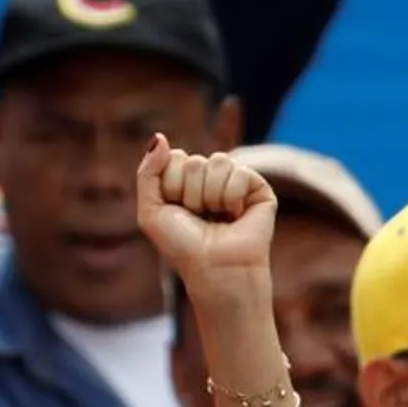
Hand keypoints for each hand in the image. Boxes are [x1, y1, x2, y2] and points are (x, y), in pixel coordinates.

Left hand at [136, 133, 276, 286]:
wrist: (213, 269)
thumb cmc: (181, 245)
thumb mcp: (150, 210)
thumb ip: (148, 172)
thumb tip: (160, 137)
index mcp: (186, 181)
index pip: (176, 158)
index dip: (172, 186)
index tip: (178, 211)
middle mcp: (211, 178)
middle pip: (195, 161)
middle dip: (190, 194)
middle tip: (199, 217)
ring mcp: (236, 181)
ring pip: (219, 161)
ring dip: (210, 196)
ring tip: (217, 217)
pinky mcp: (259, 187)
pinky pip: (240, 172)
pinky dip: (232, 198)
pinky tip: (236, 215)